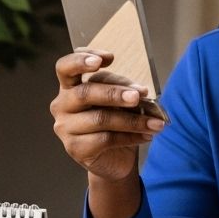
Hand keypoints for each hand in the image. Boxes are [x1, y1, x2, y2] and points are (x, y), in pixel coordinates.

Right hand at [50, 48, 164, 183]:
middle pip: (85, 93)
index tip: (108, 58)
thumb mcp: (120, 101)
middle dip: (115, 93)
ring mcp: (65, 128)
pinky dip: (131, 136)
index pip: (65, 67)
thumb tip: (140, 91)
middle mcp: (62, 105)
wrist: (114, 159)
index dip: (81, 60)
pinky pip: (106, 139)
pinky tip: (147, 135)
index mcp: (69, 87)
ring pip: (100, 119)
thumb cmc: (115, 123)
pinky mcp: (76, 149)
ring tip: (156, 122)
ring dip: (133, 119)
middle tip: (139, 95)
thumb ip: (124, 90)